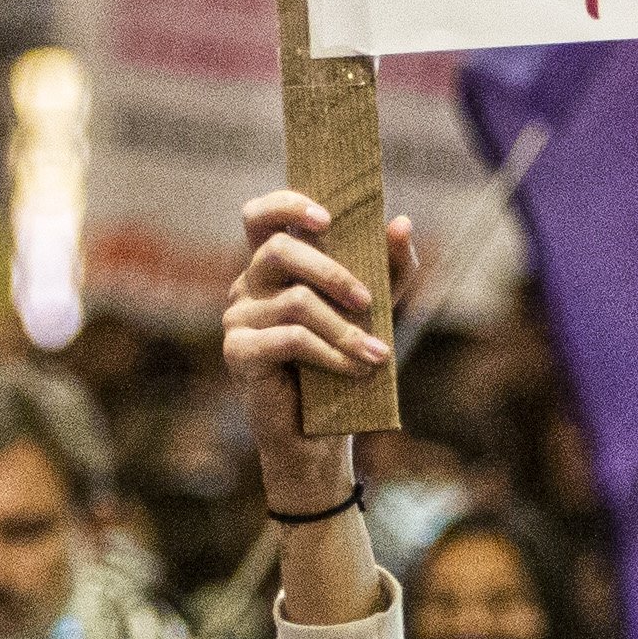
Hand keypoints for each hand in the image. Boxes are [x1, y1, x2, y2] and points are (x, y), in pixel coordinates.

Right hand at [222, 189, 412, 508]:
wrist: (319, 434)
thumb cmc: (342, 363)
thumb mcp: (375, 310)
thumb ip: (389, 267)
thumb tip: (401, 223)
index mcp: (273, 267)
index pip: (260, 216)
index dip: (287, 205)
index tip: (327, 218)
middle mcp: (248, 285)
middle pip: (281, 251)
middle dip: (332, 272)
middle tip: (367, 300)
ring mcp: (237, 317)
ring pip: (296, 302)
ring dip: (344, 330)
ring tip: (377, 356)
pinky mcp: (238, 351)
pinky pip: (289, 338)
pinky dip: (330, 353)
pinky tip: (355, 370)